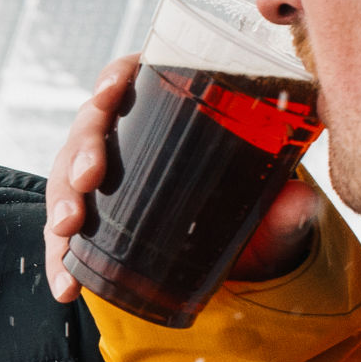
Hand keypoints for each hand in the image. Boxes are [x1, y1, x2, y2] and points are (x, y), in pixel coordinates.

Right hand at [44, 55, 325, 302]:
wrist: (235, 255)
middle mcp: (125, 136)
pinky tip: (65, 284)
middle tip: (86, 179)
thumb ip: (284, 208)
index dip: (112, 79)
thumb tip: (300, 200)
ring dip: (60, 201)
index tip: (107, 95)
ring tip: (67, 231)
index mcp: (165, 110)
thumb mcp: (266, 208)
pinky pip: (65, 231)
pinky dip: (60, 259)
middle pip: (89, 127)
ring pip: (65, 175)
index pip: (130, 77)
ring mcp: (103, 176)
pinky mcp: (91, 216)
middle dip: (79, 152)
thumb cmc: (247, 208)